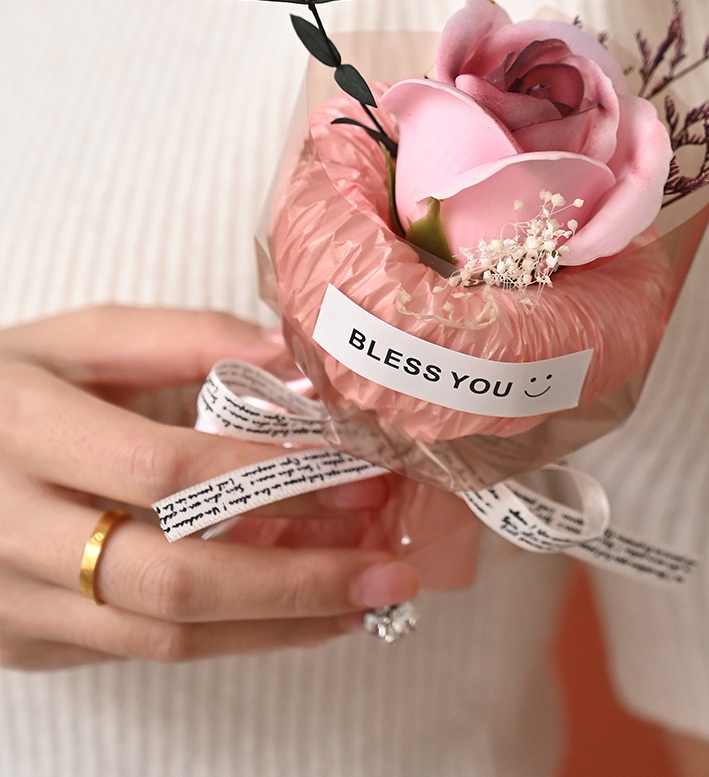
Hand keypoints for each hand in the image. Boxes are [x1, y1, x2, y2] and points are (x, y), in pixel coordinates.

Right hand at [0, 305, 418, 670]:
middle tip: (391, 567)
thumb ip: (182, 336)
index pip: (166, 468)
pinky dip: (236, 635)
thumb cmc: (2, 386)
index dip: (270, 476)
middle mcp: (5, 531)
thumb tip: (291, 354)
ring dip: (283, 623)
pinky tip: (303, 612)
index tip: (359, 471)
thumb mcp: (76, 337)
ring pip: (165, 635)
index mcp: (21, 431)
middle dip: (299, 580)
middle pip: (173, 577)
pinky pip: (145, 651)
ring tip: (368, 597)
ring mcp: (9, 603)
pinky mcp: (24, 645)